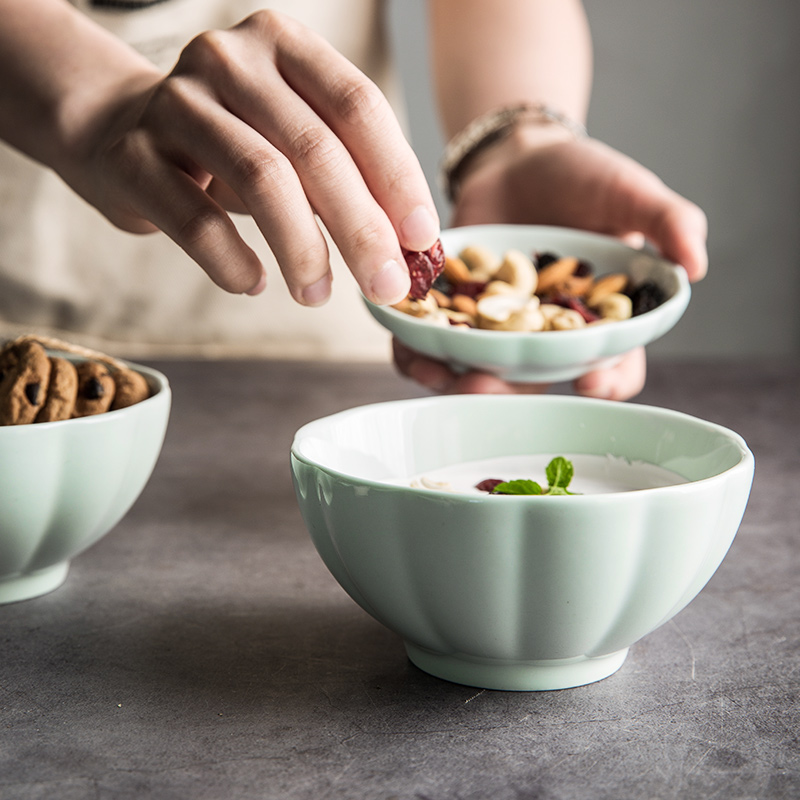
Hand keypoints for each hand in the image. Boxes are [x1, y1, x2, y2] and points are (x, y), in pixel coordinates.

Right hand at [56, 10, 439, 303]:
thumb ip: (343, 178)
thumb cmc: (227, 145)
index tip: (422, 239)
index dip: (397, 176)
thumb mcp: (290, 143)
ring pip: (262, 179)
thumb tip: (408, 249)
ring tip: (318, 295)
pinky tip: (254, 283)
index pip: (358, 106)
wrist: (114, 132)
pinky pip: (197, 220)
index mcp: (284, 45)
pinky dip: (233, 262)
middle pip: (316, 149)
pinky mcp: (132, 154)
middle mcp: (231, 60)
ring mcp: (176, 101)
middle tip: (387, 287)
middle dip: (362, 229)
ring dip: (303, 251)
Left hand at [393, 127, 706, 399]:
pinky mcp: (449, 313)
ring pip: (476, 372)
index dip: (605, 382)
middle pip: (533, 383)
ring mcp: (494, 328)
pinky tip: (409, 347)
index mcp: (597, 323)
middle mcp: (544, 337)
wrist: (517, 157)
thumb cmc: (583, 177)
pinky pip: (430, 344)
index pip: (612, 366)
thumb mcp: (630, 193)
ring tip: (447, 376)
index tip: (590, 383)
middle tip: (493, 388)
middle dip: (512, 395)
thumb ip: (668, 222)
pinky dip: (417, 351)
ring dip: (457, 383)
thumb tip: (698, 267)